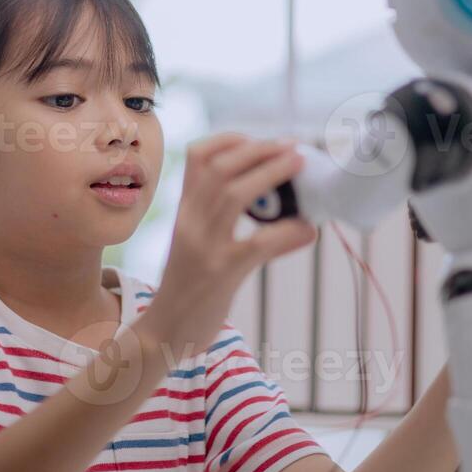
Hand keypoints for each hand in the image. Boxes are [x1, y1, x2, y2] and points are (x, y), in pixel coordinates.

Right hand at [146, 133, 316, 355]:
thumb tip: (266, 198)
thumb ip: (216, 217)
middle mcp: (189, 222)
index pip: (197, 157)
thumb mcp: (193, 242)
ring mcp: (203, 247)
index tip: (258, 139)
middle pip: (220, 169)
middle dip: (260, 150)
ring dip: (272, 174)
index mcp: (184, 211)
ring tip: (299, 165)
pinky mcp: (220, 274)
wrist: (164, 332)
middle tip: (293, 146)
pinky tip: (308, 230)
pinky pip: (257, 244)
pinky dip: (287, 232)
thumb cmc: (187, 287)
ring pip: (234, 195)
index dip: (230, 139)